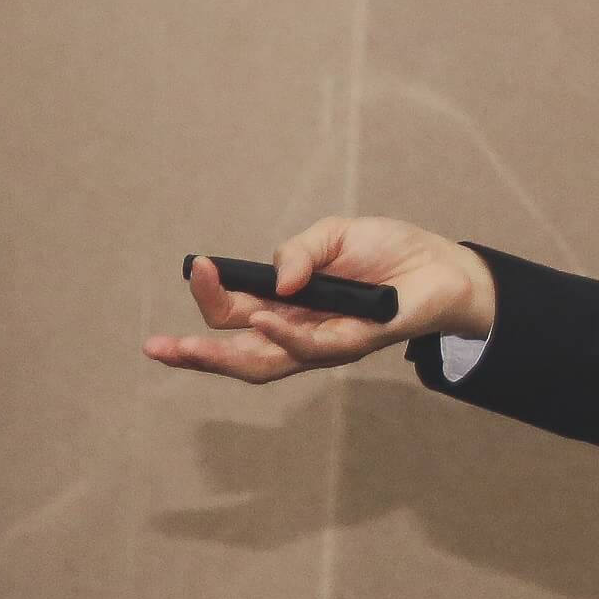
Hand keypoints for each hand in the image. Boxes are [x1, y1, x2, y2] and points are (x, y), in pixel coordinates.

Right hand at [142, 216, 495, 383]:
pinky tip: (262, 321)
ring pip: (264, 362)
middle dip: (194, 354)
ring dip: (223, 356)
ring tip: (187, 348)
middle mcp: (298, 331)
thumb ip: (299, 251)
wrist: (442, 265)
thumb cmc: (388, 252)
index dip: (211, 294)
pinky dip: (283, 335)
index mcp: (285, 305)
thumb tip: (275, 278)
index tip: (198, 268)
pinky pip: (311, 348)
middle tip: (156, 348)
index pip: (233, 312)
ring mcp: (324, 343)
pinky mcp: (354, 344)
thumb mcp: (334, 236)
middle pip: (237, 352)